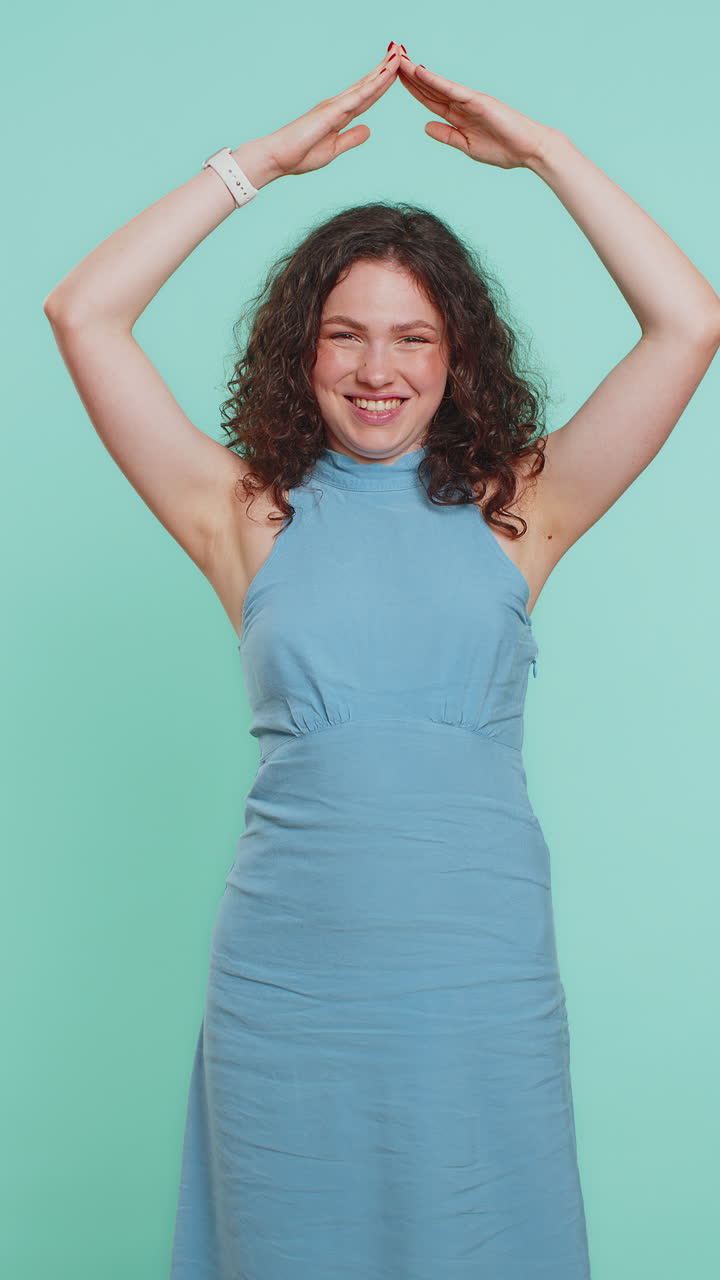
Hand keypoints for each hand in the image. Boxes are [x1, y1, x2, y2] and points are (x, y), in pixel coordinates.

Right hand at [240, 48, 400, 183]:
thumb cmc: (300, 155)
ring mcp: (335, 106)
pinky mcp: (331, 111)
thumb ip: (350, 138)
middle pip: (368, 85)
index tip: (395, 70)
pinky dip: (372, 85)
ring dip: (382, 70)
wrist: (278, 157)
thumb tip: (368, 130)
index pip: (366, 97)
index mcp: (339, 114)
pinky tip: (384, 75)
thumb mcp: (333, 149)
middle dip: (384, 69)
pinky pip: (357, 96)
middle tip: (400, 50)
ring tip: (398, 54)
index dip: (381, 83)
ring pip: (365, 86)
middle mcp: (338, 105)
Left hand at [396, 51, 552, 169]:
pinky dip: (435, 80)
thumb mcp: (467, 146)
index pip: (429, 99)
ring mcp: (469, 100)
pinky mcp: (478, 101)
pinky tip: (419, 71)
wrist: (529, 150)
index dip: (412, 88)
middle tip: (390, 55)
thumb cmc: (504, 149)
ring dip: (416, 71)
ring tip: (398, 56)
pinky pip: (451, 89)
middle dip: (409, 73)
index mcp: (458, 116)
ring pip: (436, 84)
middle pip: (429, 87)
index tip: (394, 77)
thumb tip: (425, 126)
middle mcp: (461, 104)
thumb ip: (447, 135)